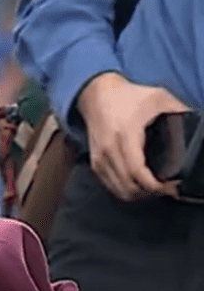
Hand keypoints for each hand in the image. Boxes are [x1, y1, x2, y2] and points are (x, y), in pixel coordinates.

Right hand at [77, 72, 189, 201]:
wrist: (97, 95)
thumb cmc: (127, 97)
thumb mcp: (158, 98)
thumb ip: (178, 111)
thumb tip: (195, 124)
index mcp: (125, 136)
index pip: (137, 172)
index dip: (155, 186)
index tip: (171, 187)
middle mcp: (109, 151)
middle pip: (129, 187)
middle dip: (150, 194)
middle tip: (167, 190)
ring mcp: (100, 159)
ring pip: (119, 191)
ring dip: (138, 195)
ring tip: (155, 190)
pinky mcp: (96, 164)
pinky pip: (110, 186)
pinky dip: (125, 191)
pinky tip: (139, 187)